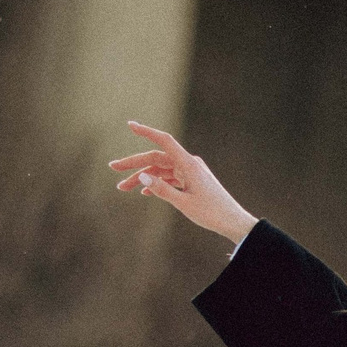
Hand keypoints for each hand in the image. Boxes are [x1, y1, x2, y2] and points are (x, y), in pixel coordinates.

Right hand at [108, 123, 256, 244]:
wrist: (233, 222)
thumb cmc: (211, 213)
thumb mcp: (183, 203)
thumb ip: (162, 189)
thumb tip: (142, 177)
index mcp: (188, 164)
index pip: (164, 141)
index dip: (146, 131)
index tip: (130, 125)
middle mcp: (189, 164)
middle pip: (156, 158)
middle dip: (134, 164)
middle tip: (112, 168)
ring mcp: (190, 172)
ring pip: (160, 170)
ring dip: (143, 177)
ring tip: (123, 188)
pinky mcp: (192, 181)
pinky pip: (170, 178)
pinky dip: (156, 183)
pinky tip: (143, 192)